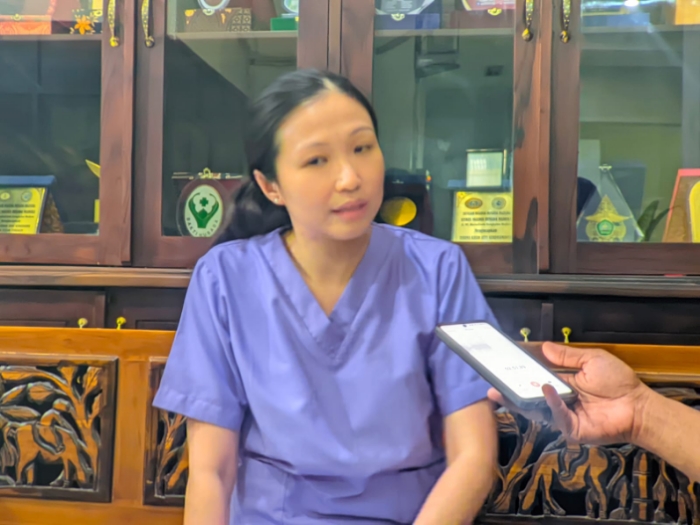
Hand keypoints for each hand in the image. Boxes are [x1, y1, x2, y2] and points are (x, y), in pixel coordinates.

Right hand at [487, 342, 652, 444]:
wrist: (638, 406)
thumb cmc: (618, 383)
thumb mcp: (591, 360)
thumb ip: (566, 355)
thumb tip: (544, 346)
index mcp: (563, 384)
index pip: (536, 378)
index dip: (521, 373)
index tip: (503, 365)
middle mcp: (560, 400)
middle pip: (530, 396)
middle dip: (510, 391)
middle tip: (491, 384)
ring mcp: (563, 416)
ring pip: (536, 409)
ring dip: (520, 400)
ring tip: (502, 391)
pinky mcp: (571, 429)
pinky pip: (556, 415)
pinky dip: (551, 403)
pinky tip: (546, 390)